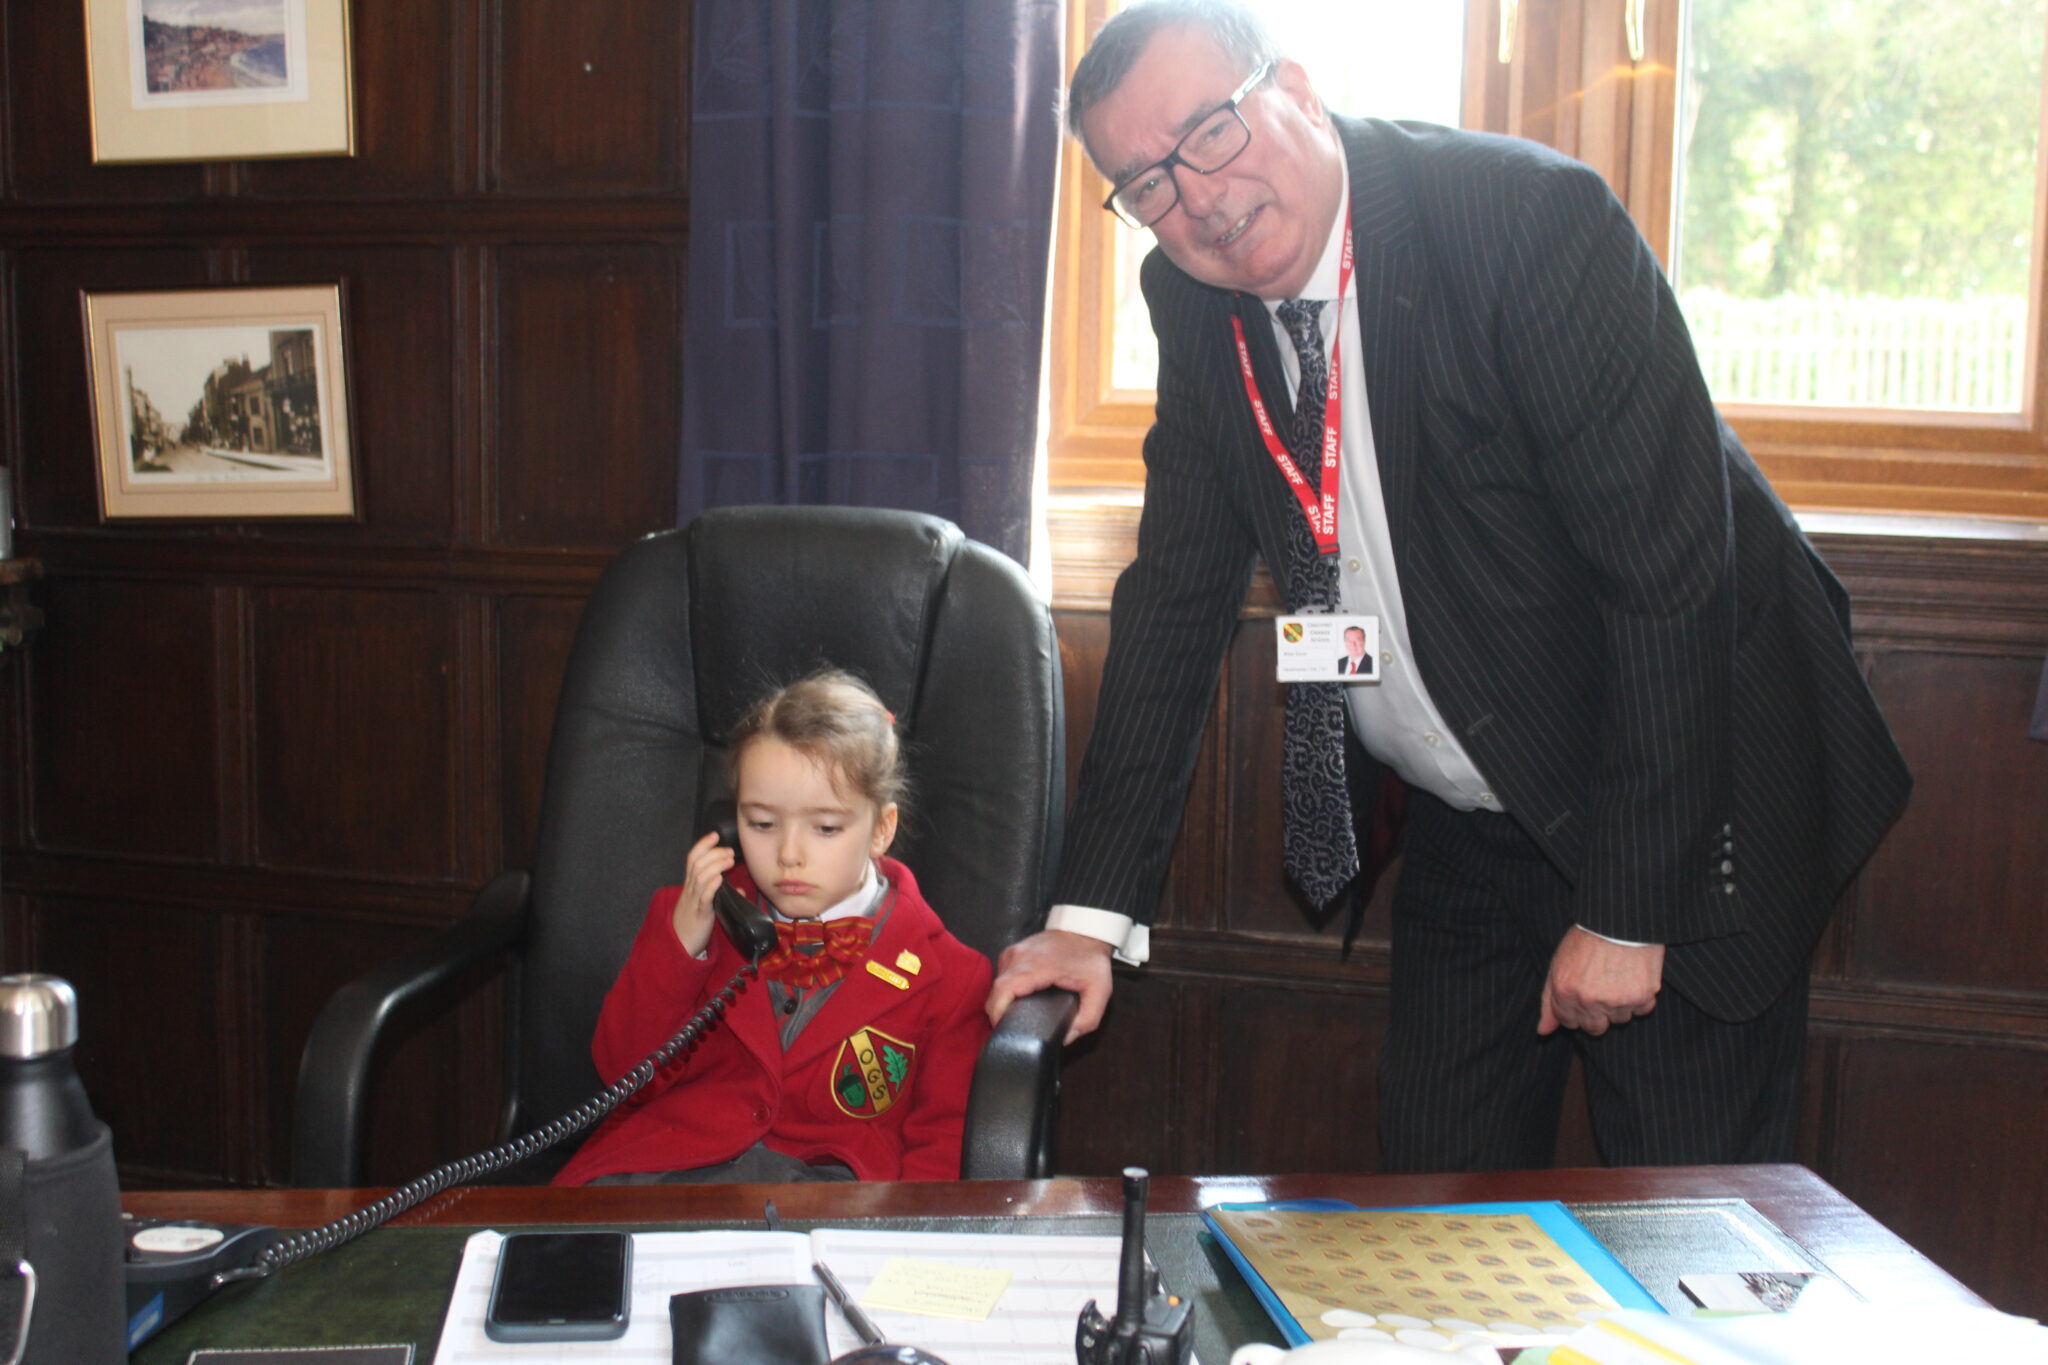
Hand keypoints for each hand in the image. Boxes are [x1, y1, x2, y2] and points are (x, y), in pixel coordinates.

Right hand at [673, 829, 736, 957]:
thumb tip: (740, 890)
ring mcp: (694, 901)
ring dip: (715, 865)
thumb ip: (720, 894)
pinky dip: (711, 886)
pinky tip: (720, 878)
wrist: (679, 946)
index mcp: (690, 886)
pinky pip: (704, 897)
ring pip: (700, 877)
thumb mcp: (706, 905)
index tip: (715, 835)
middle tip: (729, 851)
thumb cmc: (693, 924)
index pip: (692, 859)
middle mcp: (690, 890)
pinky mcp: (699, 914)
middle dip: (713, 853)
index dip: (702, 845)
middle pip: (697, 864)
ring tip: (728, 860)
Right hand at [986, 929, 1114, 1044]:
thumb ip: (1088, 1018)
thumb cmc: (1090, 959)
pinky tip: (1016, 999)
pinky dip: (1004, 991)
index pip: (1004, 989)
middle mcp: (1021, 956)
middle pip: (995, 991)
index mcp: (1038, 966)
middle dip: (998, 1013)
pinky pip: (1001, 975)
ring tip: (1013, 1016)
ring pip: (996, 984)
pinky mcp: (1013, 952)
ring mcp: (1015, 952)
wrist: (1086, 931)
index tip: (1004, 1028)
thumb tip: (1066, 1038)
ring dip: (1000, 1002)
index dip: (999, 1012)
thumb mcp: (1100, 990)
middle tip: (1011, 1030)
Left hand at [1538, 927, 1664, 1035]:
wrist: (1619, 920)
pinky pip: (1641, 1010)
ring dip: (1620, 1004)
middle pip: (1594, 1028)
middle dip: (1597, 1013)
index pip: (1568, 1022)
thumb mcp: (1558, 965)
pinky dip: (1640, 997)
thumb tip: (1543, 1032)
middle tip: (1602, 989)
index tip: (1583, 994)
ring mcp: (1616, 1001)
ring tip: (1618, 977)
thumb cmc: (1586, 939)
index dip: (1576, 1009)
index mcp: (1564, 992)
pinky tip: (1634, 977)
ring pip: (1619, 1020)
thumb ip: (1549, 1001)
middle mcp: (1588, 1000)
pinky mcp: (1641, 997)